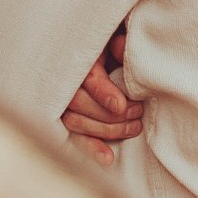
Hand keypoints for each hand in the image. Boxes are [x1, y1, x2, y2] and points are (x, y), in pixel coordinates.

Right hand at [60, 52, 143, 166]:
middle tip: (138, 111)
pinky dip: (90, 148)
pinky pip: (73, 135)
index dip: (103, 93)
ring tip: (134, 127)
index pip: (86, 79)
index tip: (121, 106)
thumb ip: (117, 44)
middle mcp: (62, 81)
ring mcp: (60, 102)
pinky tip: (108, 159)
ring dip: (107, 130)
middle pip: (79, 104)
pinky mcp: (65, 117)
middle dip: (110, 114)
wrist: (93, 48)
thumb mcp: (110, 39)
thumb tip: (120, 48)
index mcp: (76, 58)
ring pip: (75, 122)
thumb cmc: (105, 44)